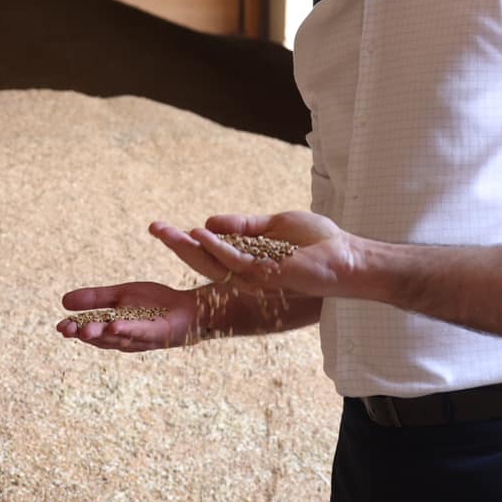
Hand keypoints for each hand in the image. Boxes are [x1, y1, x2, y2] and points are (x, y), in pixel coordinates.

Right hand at [56, 281, 202, 352]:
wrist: (189, 307)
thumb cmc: (156, 304)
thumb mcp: (121, 296)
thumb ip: (95, 299)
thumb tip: (62, 301)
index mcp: (113, 327)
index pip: (90, 331)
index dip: (75, 330)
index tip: (59, 327)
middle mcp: (125, 337)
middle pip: (101, 338)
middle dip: (83, 334)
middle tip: (66, 330)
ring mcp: (141, 337)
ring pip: (118, 338)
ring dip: (101, 334)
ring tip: (85, 329)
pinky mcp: (158, 333)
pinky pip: (141, 332)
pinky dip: (128, 330)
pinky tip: (115, 325)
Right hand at [155, 210, 360, 299]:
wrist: (349, 256)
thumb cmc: (319, 243)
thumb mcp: (275, 226)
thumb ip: (244, 226)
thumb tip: (209, 222)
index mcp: (247, 263)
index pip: (209, 253)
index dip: (186, 242)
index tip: (162, 227)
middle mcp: (246, 275)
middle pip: (203, 262)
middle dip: (177, 245)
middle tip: (153, 227)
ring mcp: (256, 279)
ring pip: (214, 265)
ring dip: (189, 247)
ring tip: (167, 231)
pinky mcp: (268, 277)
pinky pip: (236, 262)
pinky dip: (217, 247)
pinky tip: (201, 233)